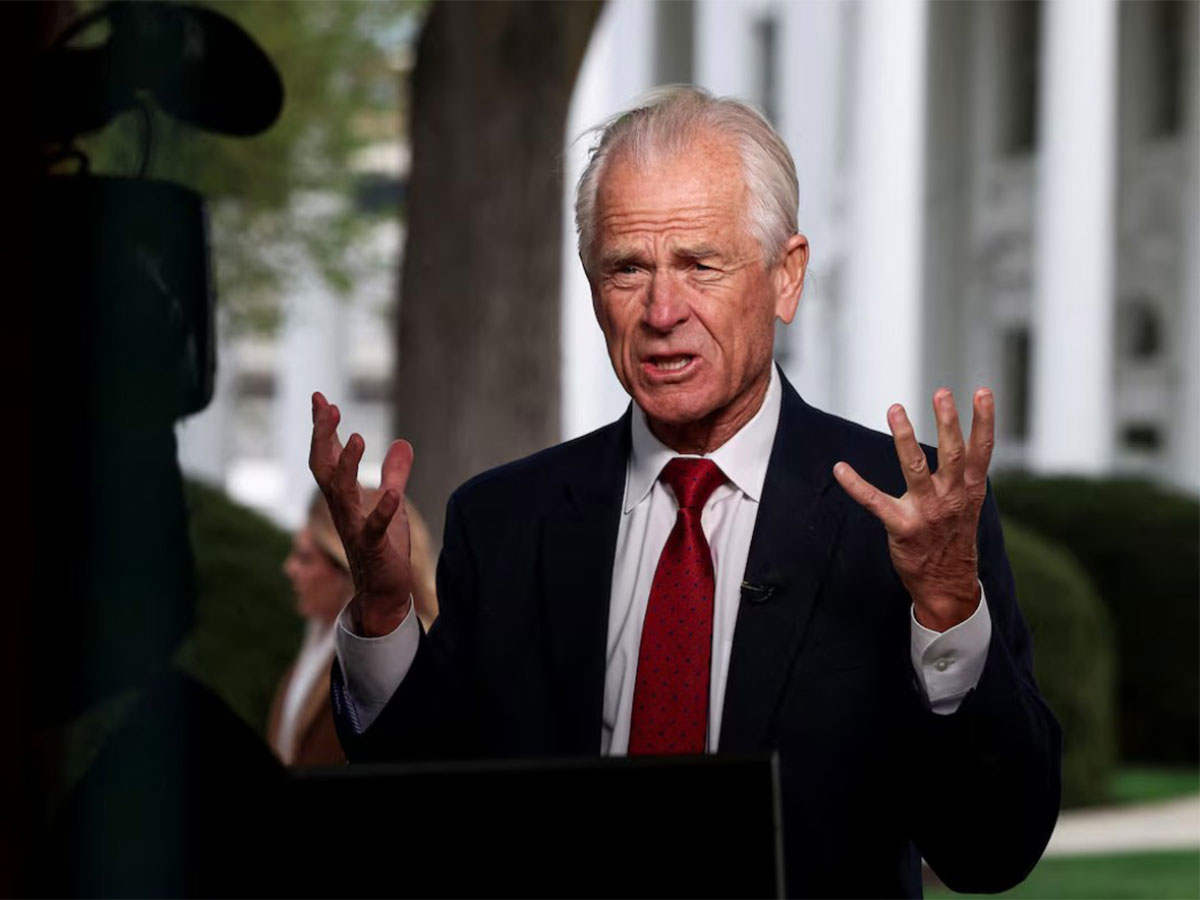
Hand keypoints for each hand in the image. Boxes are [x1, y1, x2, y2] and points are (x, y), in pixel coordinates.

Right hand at [309, 391, 414, 636]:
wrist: (383, 592)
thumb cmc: (383, 547)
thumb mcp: (392, 503)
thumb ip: (395, 474)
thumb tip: (402, 444)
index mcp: (343, 497)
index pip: (326, 456)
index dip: (322, 428)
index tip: (320, 398)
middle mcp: (341, 509)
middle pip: (324, 468)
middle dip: (323, 437)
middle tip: (327, 407)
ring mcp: (353, 528)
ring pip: (341, 494)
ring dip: (347, 466)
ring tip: (356, 438)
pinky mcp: (373, 547)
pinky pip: (374, 528)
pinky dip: (382, 512)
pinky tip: (393, 495)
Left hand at [833, 388, 994, 631]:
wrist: (947, 584)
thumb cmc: (953, 537)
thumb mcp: (968, 504)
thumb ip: (965, 474)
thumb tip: (963, 438)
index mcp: (970, 490)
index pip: (981, 450)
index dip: (983, 420)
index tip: (982, 392)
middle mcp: (951, 497)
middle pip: (953, 454)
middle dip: (947, 423)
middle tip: (941, 393)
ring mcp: (926, 512)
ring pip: (916, 468)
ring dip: (904, 438)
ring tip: (896, 409)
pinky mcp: (901, 526)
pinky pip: (874, 501)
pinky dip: (855, 484)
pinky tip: (840, 468)